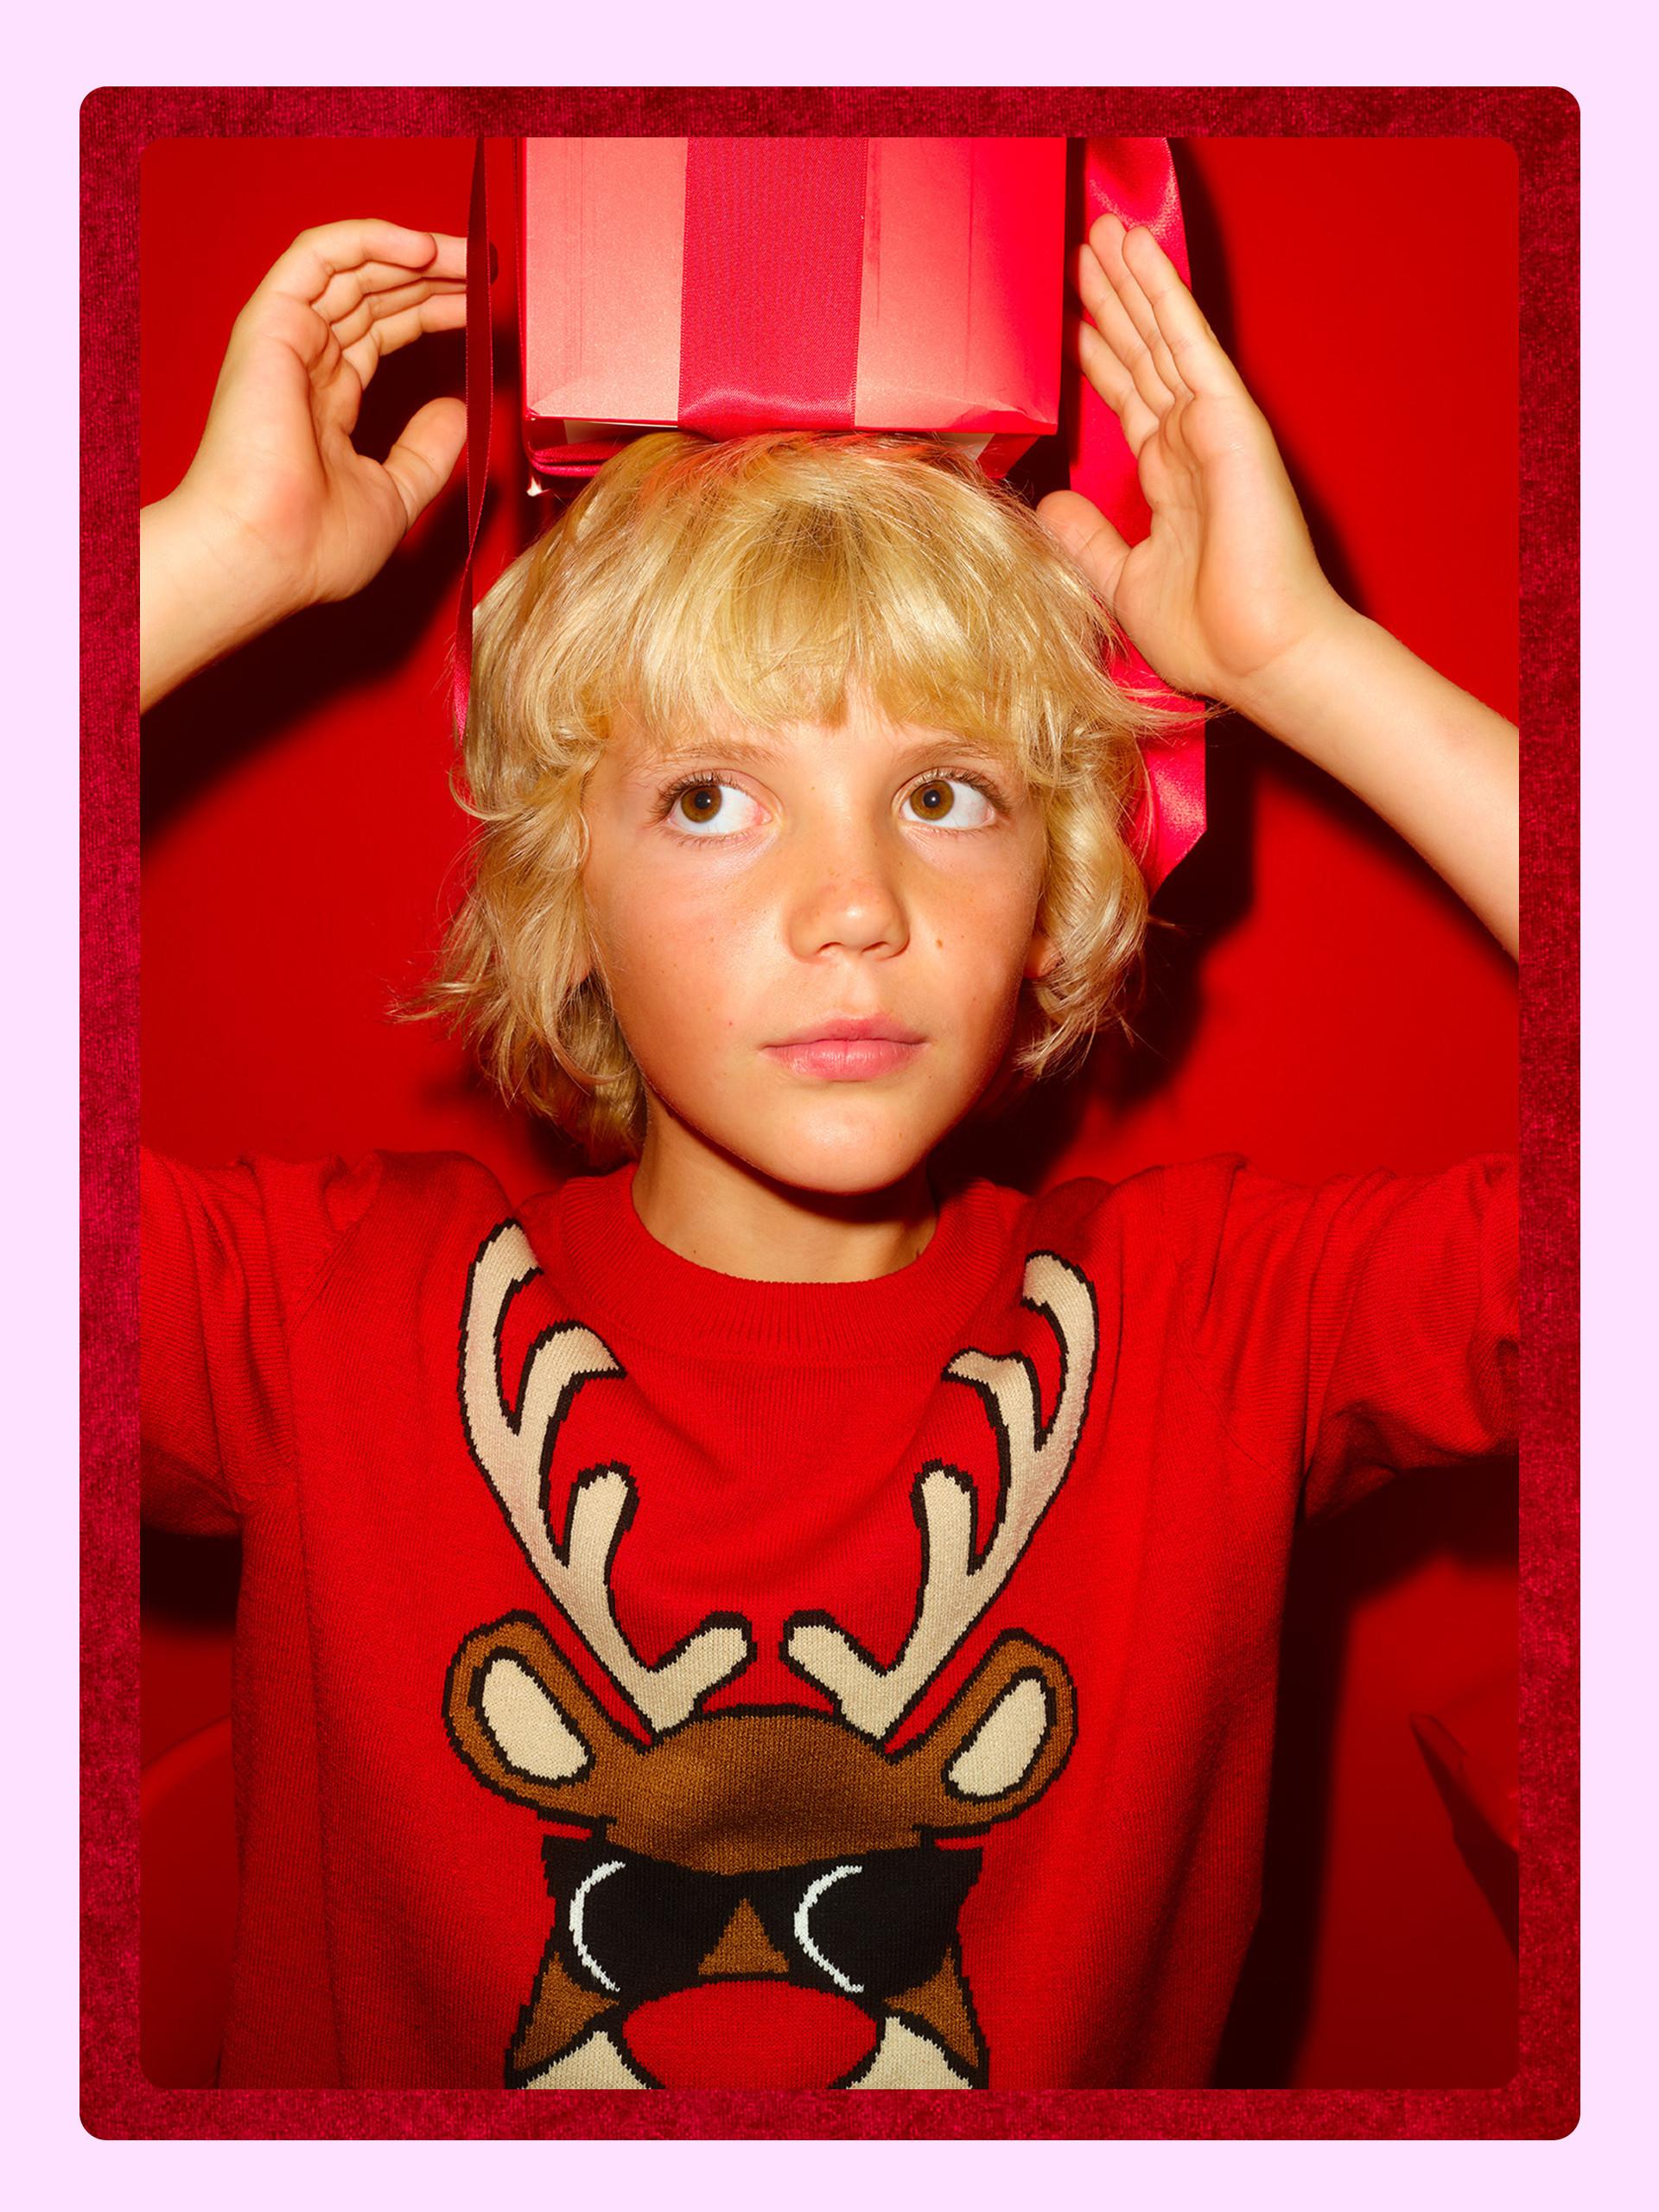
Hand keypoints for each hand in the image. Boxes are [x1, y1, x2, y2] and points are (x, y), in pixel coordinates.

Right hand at [151, 219, 467, 643]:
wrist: (264, 556)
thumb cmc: (314, 546)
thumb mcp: (396, 494)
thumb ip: (428, 449)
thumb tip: (460, 408)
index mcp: (325, 402)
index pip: (383, 332)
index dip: (432, 311)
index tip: (481, 308)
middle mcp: (303, 364)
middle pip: (374, 295)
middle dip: (433, 277)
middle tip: (487, 270)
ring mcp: (286, 340)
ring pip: (353, 269)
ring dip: (414, 253)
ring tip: (469, 256)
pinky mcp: (271, 323)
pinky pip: (318, 256)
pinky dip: (370, 240)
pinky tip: (425, 248)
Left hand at [1037, 215, 1347, 712]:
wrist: (1259, 655)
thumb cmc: (1209, 634)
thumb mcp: (1125, 581)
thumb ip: (1090, 539)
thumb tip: (1052, 504)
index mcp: (1170, 481)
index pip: (1128, 402)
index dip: (1101, 358)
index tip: (1073, 322)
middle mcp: (1190, 445)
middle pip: (1141, 357)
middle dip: (1111, 305)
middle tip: (1082, 254)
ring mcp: (1211, 427)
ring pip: (1160, 337)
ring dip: (1130, 282)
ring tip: (1101, 233)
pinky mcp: (1227, 418)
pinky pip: (1187, 343)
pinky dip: (1162, 295)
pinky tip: (1138, 254)